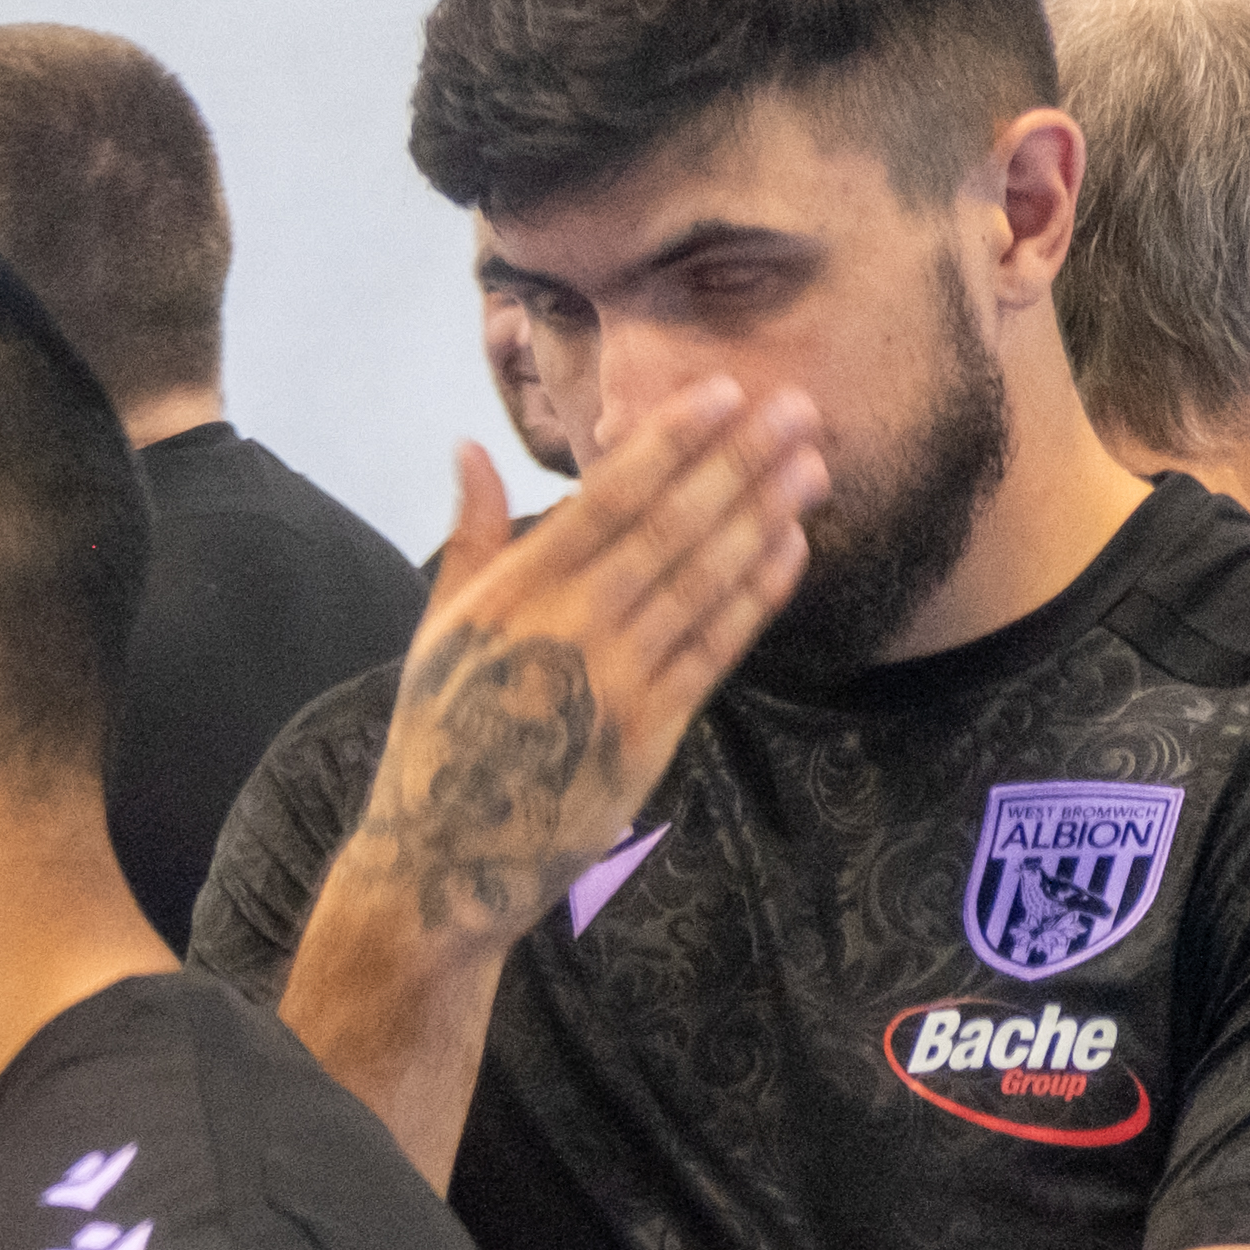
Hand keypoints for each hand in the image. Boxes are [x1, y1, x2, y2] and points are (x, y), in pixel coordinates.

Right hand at [339, 377, 825, 967]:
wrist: (447, 857)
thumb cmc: (442, 736)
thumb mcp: (438, 631)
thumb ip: (471, 537)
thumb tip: (469, 449)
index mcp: (511, 594)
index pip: (604, 500)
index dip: (669, 443)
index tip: (722, 393)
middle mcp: (566, 627)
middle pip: (669, 528)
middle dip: (738, 463)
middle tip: (799, 407)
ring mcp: (614, 680)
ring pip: (703, 580)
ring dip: (764, 517)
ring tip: (810, 465)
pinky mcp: (650, 731)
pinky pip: (717, 648)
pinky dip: (758, 595)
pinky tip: (793, 547)